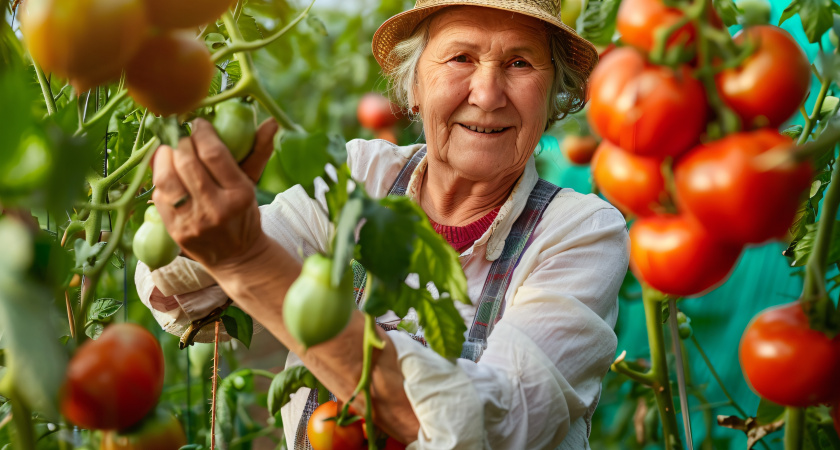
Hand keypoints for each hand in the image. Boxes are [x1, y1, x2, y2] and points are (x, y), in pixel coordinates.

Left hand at [151, 118, 275, 266]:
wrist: (236, 257)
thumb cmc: (244, 214)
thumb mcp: (253, 184)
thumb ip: (259, 151)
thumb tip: (271, 122)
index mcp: (240, 194)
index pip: (213, 154)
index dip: (201, 132)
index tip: (199, 124)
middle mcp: (216, 209)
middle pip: (187, 162)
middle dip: (181, 142)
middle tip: (183, 136)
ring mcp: (193, 221)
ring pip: (167, 178)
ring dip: (165, 157)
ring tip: (170, 150)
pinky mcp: (175, 231)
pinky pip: (160, 196)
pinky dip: (161, 179)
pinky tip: (168, 173)